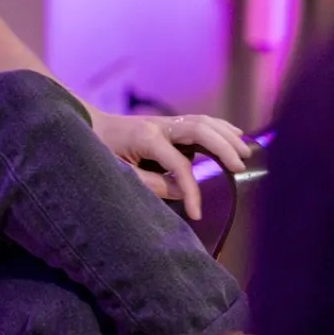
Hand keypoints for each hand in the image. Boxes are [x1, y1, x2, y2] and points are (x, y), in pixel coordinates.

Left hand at [90, 111, 254, 221]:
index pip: (179, 164)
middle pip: (199, 129)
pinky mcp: (168, 122)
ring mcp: (165, 121)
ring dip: (226, 136)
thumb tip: (182, 190)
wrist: (87, 126)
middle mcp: (159, 124)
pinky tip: (235, 137)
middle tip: (240, 168)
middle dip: (222, 148)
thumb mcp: (119, 173)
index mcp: (146, 137)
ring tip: (246, 153)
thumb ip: (151, 183)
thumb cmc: (100, 151)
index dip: (191, 190)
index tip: (197, 214)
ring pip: (203, 121)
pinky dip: (220, 128)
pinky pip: (200, 122)